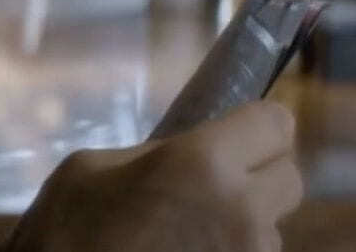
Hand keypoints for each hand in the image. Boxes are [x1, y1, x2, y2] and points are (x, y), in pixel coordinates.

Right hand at [0, 101, 303, 251]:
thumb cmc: (65, 231)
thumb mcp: (92, 168)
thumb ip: (153, 154)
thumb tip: (181, 153)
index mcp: (204, 163)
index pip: (275, 124)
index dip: (257, 125)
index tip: (239, 133)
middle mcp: (243, 212)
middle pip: (290, 179)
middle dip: (259, 176)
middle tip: (214, 183)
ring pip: (271, 228)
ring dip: (243, 223)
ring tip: (190, 230)